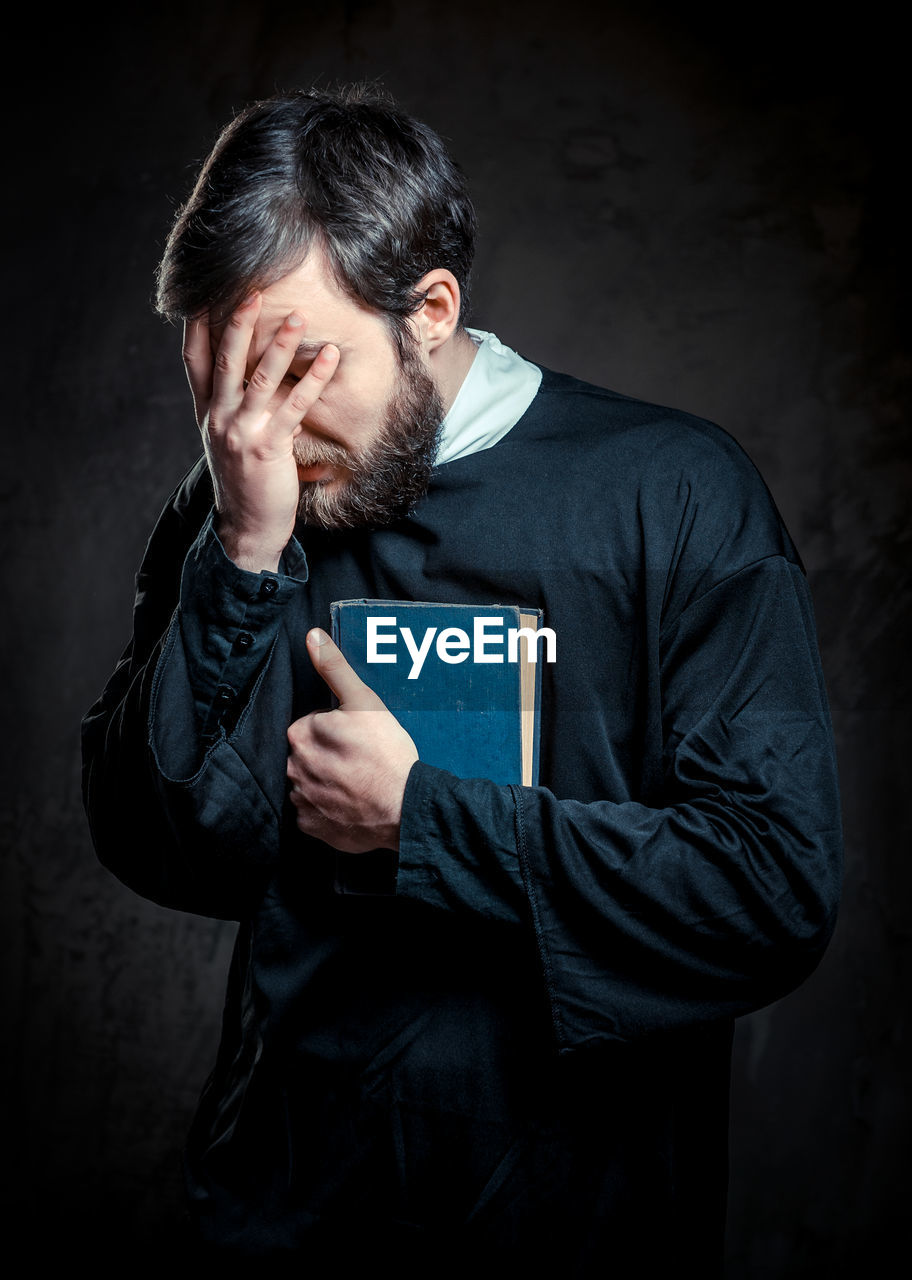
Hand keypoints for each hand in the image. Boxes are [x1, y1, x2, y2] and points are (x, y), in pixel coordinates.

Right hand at [182, 295, 339, 571]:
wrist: (247, 526)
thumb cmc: (244, 479)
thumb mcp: (227, 437)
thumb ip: (231, 404)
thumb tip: (248, 369)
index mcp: (207, 412)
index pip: (195, 360)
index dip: (197, 325)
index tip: (201, 291)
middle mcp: (219, 417)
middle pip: (226, 360)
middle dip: (239, 322)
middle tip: (254, 290)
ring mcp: (242, 432)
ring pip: (260, 378)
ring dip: (280, 344)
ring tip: (298, 317)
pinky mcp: (269, 447)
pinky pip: (295, 405)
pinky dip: (314, 378)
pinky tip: (330, 357)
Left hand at [287, 629, 418, 852]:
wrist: (403, 807)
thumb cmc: (386, 753)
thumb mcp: (364, 701)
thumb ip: (334, 668)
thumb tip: (312, 637)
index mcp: (301, 735)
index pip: (312, 725)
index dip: (337, 729)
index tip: (358, 738)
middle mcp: (293, 768)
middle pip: (309, 755)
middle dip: (329, 755)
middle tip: (360, 759)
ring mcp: (301, 801)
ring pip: (310, 783)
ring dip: (327, 782)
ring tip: (358, 782)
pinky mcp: (311, 827)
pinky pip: (314, 814)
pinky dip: (328, 810)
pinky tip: (351, 804)